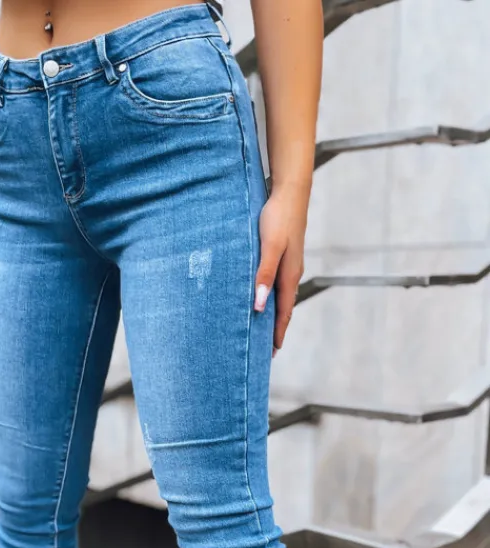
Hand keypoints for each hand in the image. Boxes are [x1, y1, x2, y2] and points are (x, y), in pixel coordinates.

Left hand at [253, 184, 309, 355]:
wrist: (290, 192)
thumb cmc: (277, 218)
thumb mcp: (269, 247)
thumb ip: (263, 275)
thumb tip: (258, 305)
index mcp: (288, 276)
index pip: (283, 312)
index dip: (277, 333)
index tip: (272, 352)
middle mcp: (291, 273)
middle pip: (283, 308)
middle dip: (276, 328)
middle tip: (266, 348)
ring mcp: (289, 264)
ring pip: (281, 296)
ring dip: (273, 313)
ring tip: (264, 327)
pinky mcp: (284, 254)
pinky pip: (277, 282)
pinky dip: (271, 296)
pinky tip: (263, 296)